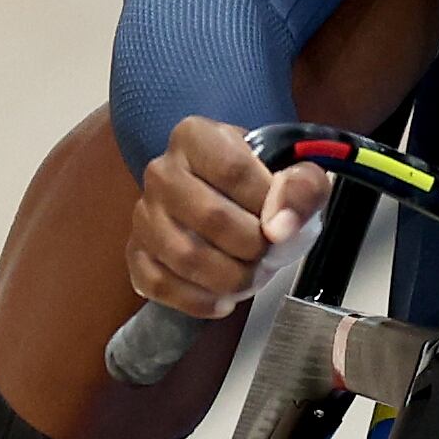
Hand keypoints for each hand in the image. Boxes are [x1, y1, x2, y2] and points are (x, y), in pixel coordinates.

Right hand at [128, 116, 332, 320]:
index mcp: (195, 137)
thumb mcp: (297, 176)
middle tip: (269, 254)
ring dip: (230, 278)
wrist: (231, 206)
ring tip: (251, 276)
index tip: (284, 222)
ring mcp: (144, 213)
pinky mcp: (136, 252)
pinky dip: (198, 301)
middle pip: (211, 217)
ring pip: (185, 256)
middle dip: (252, 247)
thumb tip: (280, 226)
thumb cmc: (261, 189)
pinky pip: (159, 284)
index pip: (234, 171)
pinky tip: (223, 299)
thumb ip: (302, 188)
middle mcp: (161, 171)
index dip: (267, 204)